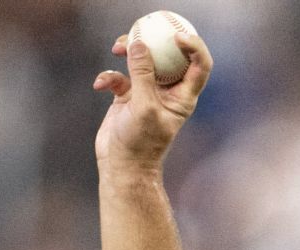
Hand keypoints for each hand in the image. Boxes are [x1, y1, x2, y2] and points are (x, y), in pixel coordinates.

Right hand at [92, 30, 211, 169]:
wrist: (122, 165)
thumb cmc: (140, 143)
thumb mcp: (144, 106)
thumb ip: (143, 74)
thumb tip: (139, 44)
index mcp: (183, 96)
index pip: (199, 65)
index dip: (194, 46)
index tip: (177, 36)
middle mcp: (168, 91)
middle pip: (168, 56)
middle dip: (154, 41)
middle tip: (138, 33)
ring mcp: (147, 92)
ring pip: (141, 61)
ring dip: (128, 52)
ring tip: (116, 48)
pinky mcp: (127, 96)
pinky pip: (119, 76)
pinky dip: (109, 77)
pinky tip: (100, 85)